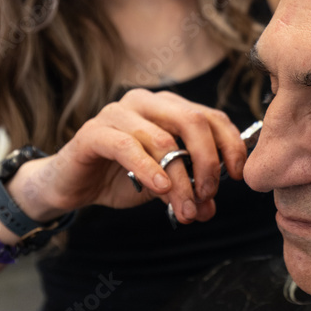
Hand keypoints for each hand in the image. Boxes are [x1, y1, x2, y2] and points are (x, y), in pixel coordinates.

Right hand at [23, 89, 248, 223]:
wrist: (71, 187)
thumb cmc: (119, 178)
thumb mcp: (163, 186)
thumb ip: (188, 191)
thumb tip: (210, 207)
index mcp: (168, 107)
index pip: (211, 117)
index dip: (231, 145)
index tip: (239, 175)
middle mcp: (146, 102)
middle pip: (193, 121)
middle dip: (208, 161)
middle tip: (209, 194)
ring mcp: (117, 113)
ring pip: (163, 140)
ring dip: (179, 179)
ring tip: (185, 207)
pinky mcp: (93, 132)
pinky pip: (127, 146)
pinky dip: (148, 169)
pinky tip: (160, 189)